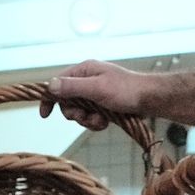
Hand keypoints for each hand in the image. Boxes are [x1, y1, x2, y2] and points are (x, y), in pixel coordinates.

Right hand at [41, 60, 155, 128]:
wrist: (149, 100)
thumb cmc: (125, 90)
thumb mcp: (96, 88)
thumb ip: (72, 87)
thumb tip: (50, 86)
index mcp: (84, 71)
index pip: (58, 84)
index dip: (49, 98)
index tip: (45, 115)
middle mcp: (87, 81)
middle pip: (67, 102)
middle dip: (76, 114)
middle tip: (86, 116)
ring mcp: (94, 94)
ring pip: (79, 112)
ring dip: (87, 120)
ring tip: (101, 120)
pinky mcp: (102, 105)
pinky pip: (90, 118)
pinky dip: (96, 123)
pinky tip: (106, 122)